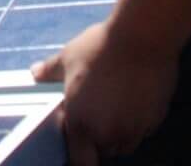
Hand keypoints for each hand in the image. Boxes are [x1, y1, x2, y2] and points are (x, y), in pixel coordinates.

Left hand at [32, 19, 179, 165]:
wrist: (141, 37)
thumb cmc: (100, 48)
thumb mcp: (68, 57)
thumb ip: (50, 72)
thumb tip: (35, 73)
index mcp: (82, 124)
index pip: (81, 162)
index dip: (79, 155)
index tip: (78, 142)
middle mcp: (109, 133)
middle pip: (104, 150)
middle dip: (100, 138)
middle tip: (97, 112)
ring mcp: (134, 129)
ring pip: (126, 142)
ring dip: (120, 131)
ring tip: (115, 104)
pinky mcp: (155, 119)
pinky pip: (144, 129)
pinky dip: (138, 120)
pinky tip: (134, 97)